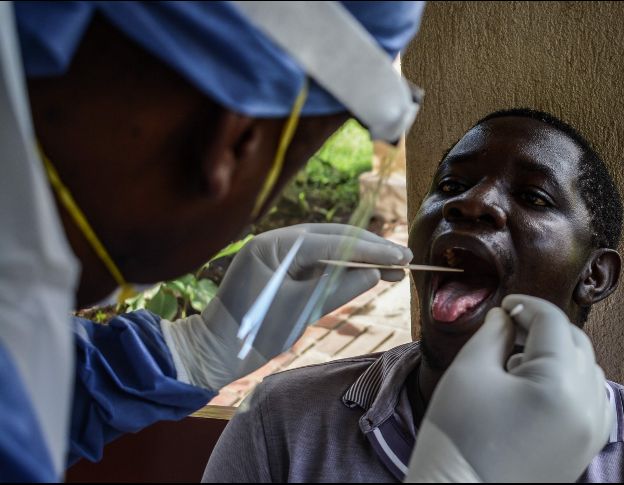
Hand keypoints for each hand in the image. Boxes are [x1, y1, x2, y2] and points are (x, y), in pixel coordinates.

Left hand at [162, 223, 411, 389]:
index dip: (369, 249)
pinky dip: (345, 267)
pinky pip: (320, 262)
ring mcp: (280, 253)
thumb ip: (338, 288)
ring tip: (395, 266)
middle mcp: (277, 242)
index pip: (331, 241)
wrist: (216, 350)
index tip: (399, 255)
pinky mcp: (284, 269)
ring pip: (330, 248)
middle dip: (370, 248)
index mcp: (275, 245)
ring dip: (361, 257)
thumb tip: (375, 273)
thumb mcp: (299, 311)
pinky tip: (369, 271)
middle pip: (333, 237)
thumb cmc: (252, 332)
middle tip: (404, 257)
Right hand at [406, 294, 613, 482]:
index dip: (526, 306)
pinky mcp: (586, 448)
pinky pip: (592, 400)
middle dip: (543, 329)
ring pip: (587, 370)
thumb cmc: (458, 438)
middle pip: (576, 343)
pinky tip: (538, 388)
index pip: (552, 322)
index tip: (503, 306)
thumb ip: (493, 334)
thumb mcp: (469, 372)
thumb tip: (506, 316)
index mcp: (560, 385)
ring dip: (559, 354)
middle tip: (508, 328)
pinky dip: (572, 383)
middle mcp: (588, 407)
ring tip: (517, 364)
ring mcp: (592, 431)